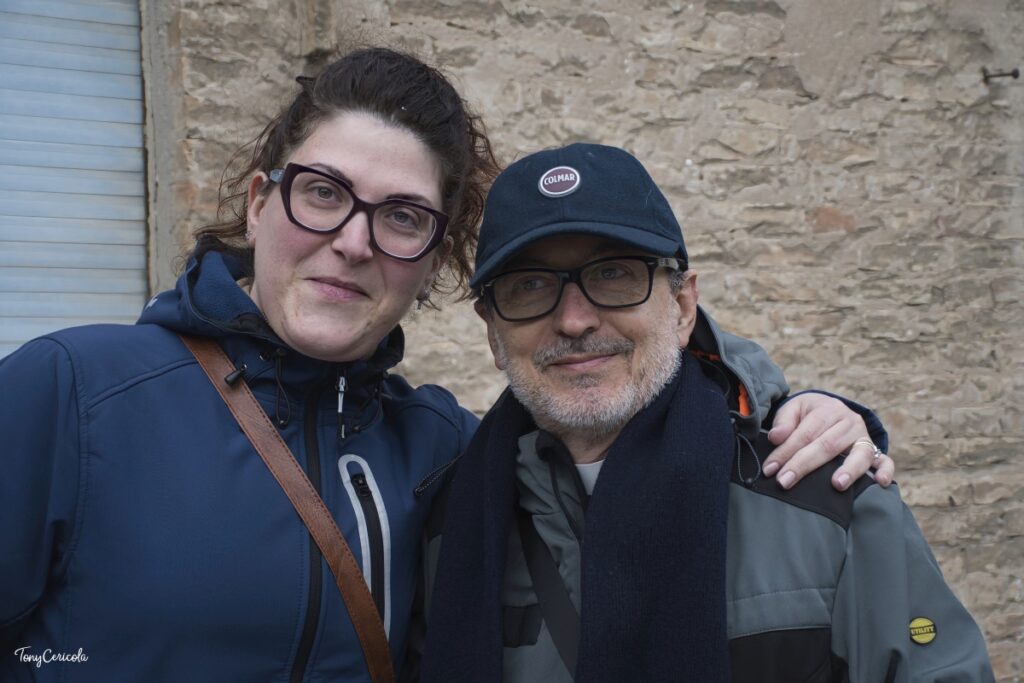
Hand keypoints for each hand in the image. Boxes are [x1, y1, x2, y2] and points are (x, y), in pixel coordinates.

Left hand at [762, 393, 894, 490]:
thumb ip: (784, 421)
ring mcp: (864, 438)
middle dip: (804, 465)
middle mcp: (849, 422)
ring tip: (837, 485)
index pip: (805, 433)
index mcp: (828, 410)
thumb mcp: (794, 409)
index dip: (785, 452)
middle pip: (826, 445)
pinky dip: (885, 471)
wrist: (832, 409)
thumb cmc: (808, 414)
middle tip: (784, 482)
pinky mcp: (875, 451)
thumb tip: (775, 437)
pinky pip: (885, 461)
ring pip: (859, 454)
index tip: (770, 469)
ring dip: (849, 470)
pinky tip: (880, 482)